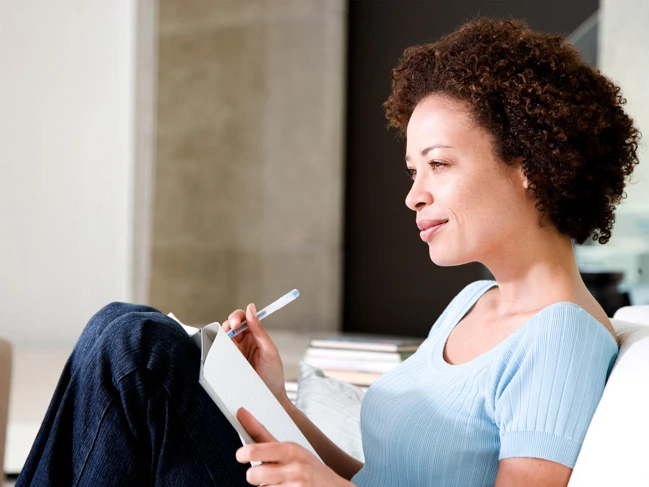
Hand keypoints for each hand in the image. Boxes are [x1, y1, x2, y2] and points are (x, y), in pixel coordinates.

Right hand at [222, 304, 287, 403]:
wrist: (268, 398)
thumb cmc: (273, 375)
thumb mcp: (269, 350)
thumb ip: (259, 330)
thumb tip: (251, 308)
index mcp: (255, 335)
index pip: (243, 318)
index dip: (237, 317)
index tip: (236, 323)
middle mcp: (243, 342)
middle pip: (230, 325)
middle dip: (228, 325)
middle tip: (230, 331)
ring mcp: (234, 352)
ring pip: (222, 337)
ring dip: (221, 336)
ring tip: (226, 343)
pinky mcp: (226, 363)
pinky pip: (218, 352)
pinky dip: (216, 349)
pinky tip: (219, 351)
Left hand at [236, 408, 351, 486]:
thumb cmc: (306, 466)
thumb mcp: (289, 449)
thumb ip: (262, 435)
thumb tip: (240, 412)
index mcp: (289, 450)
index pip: (257, 449)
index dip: (244, 453)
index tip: (241, 455)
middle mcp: (293, 468)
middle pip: (253, 475)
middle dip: (254, 476)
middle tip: (262, 474)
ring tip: (279, 484)